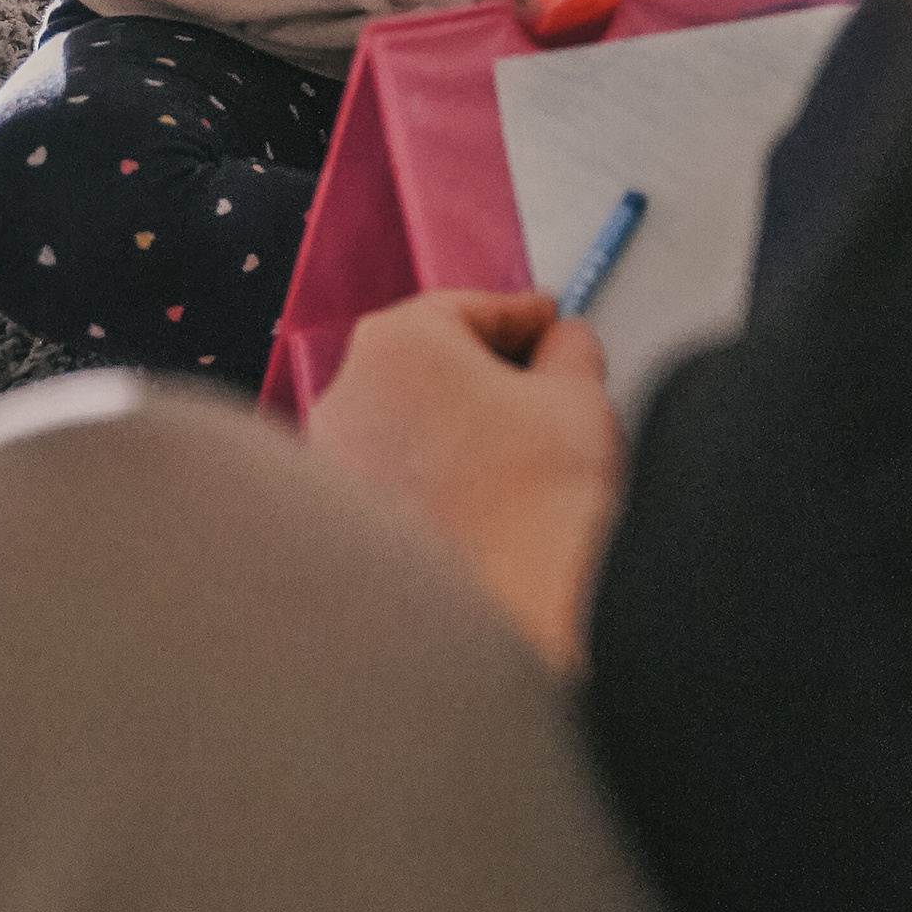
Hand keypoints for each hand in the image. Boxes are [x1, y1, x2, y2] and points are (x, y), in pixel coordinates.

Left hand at [306, 290, 622, 671]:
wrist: (521, 602)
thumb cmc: (536, 503)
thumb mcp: (576, 391)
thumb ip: (566, 347)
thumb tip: (562, 346)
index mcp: (395, 343)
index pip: (468, 308)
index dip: (520, 317)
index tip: (543, 323)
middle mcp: (346, 397)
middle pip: (423, 363)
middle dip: (478, 372)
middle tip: (534, 385)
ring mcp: (335, 465)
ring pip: (402, 424)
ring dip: (448, 428)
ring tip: (509, 453)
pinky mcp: (342, 524)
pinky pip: (389, 480)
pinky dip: (426, 479)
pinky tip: (477, 499)